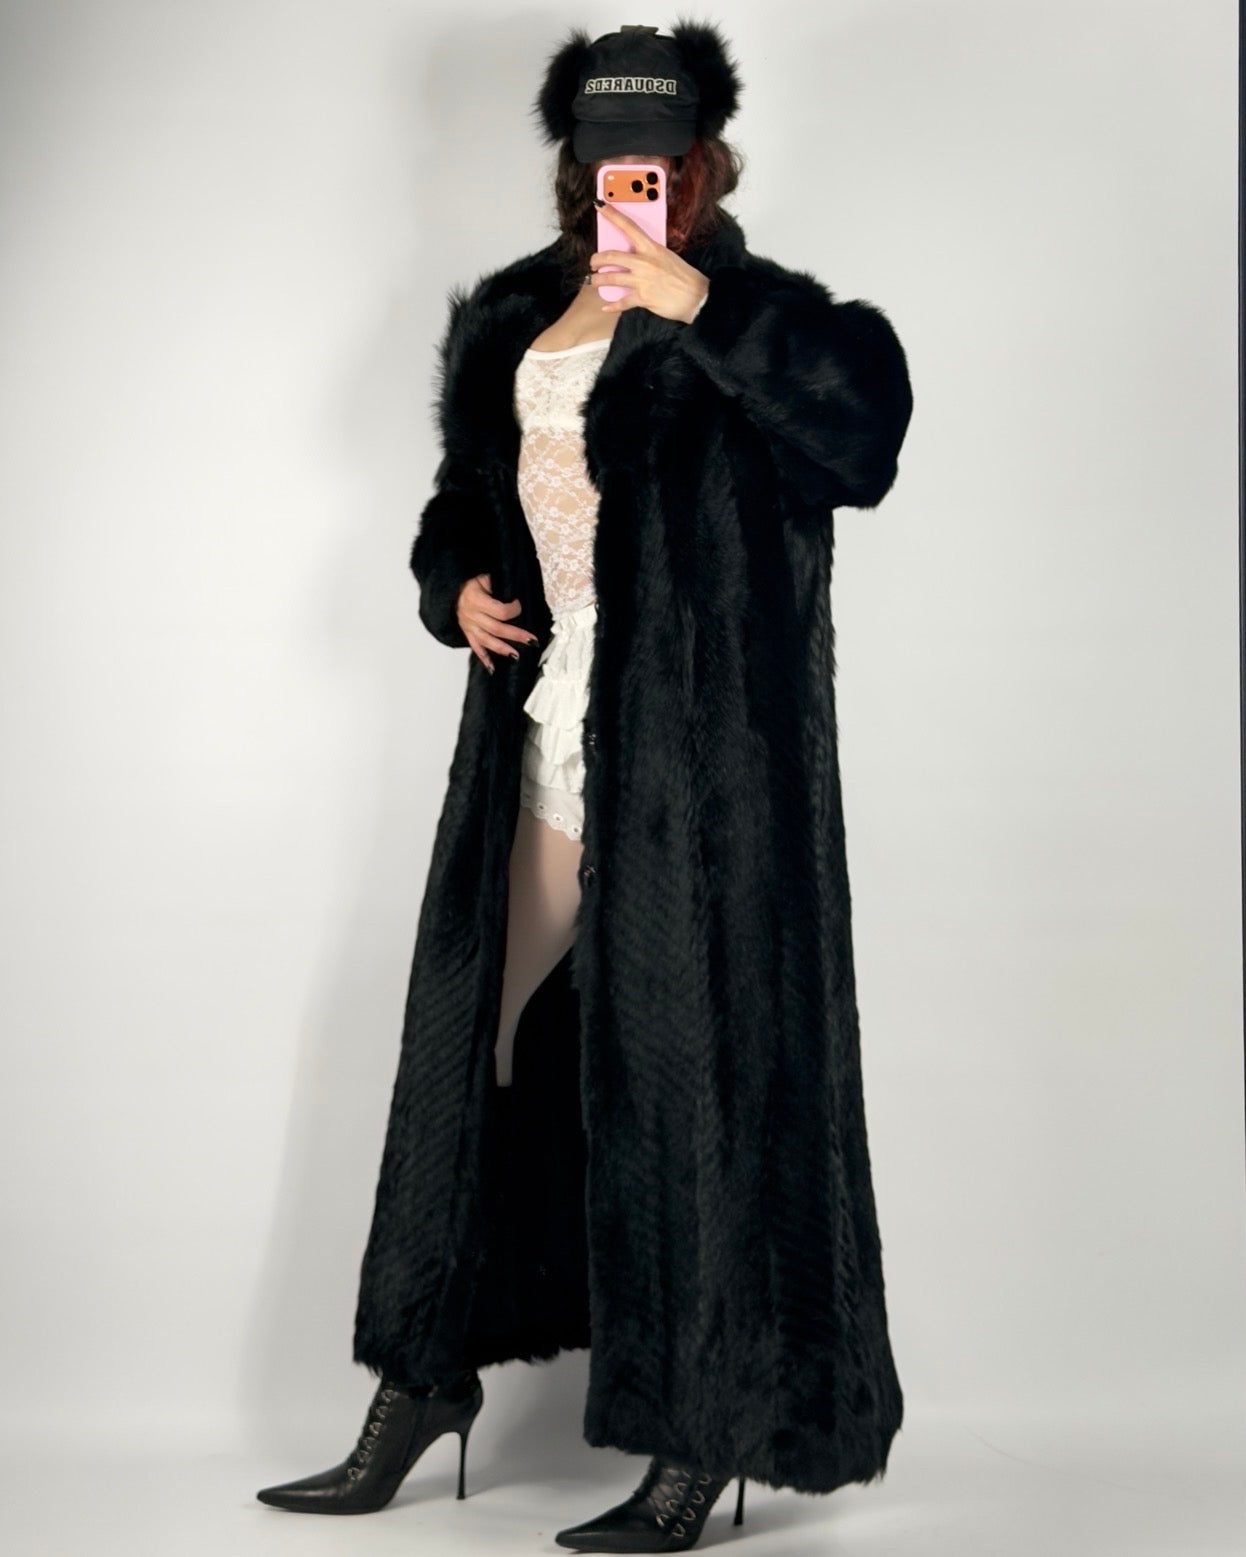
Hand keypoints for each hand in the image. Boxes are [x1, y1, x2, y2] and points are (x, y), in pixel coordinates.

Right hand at [456, 573, 537, 673]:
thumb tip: (515, 595)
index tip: (519, 606)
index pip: (499, 611)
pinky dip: (484, 659)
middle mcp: (472, 615)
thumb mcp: (483, 577)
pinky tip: (492, 669)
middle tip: (532, 641)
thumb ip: (498, 586)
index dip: (513, 610)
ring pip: (487, 641)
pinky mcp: (467, 633)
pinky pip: (475, 647)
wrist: (451, 589)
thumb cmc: (470, 582)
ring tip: (516, 656)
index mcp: (476, 599)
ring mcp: (468, 626)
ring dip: (502, 649)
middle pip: (497, 628)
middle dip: (516, 635)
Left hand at [589, 203, 709, 322]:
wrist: (696, 297)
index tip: (599, 206)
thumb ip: (649, 255)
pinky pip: (622, 301)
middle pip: (612, 256)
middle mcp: (645, 262)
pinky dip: (612, 306)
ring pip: (611, 279)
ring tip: (594, 281)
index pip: (629, 226)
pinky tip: (606, 306)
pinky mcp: (643, 297)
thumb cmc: (683, 277)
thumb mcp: (666, 257)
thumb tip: (632, 256)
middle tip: (593, 263)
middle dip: (597, 260)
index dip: (612, 215)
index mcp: (652, 247)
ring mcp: (643, 280)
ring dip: (598, 281)